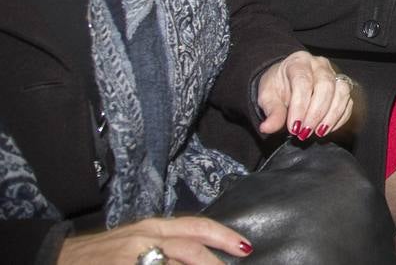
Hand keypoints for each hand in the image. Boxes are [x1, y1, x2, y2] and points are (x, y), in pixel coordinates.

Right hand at [57, 216, 252, 264]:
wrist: (58, 260)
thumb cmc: (102, 253)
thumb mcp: (137, 239)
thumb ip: (167, 244)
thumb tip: (201, 254)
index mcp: (151, 227)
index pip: (196, 227)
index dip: (223, 236)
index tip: (244, 246)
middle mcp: (144, 239)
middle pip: (190, 249)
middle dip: (214, 263)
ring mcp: (131, 258)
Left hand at [256, 50, 354, 139]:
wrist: (287, 81)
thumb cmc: (278, 86)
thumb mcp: (268, 97)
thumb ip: (271, 112)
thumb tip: (267, 127)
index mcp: (298, 62)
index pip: (303, 82)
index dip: (300, 106)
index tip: (294, 127)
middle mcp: (319, 65)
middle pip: (325, 86)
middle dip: (316, 113)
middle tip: (304, 132)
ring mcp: (334, 74)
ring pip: (342, 92)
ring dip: (331, 116)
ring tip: (317, 132)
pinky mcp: (343, 86)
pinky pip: (348, 102)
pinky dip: (339, 118)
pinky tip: (326, 129)